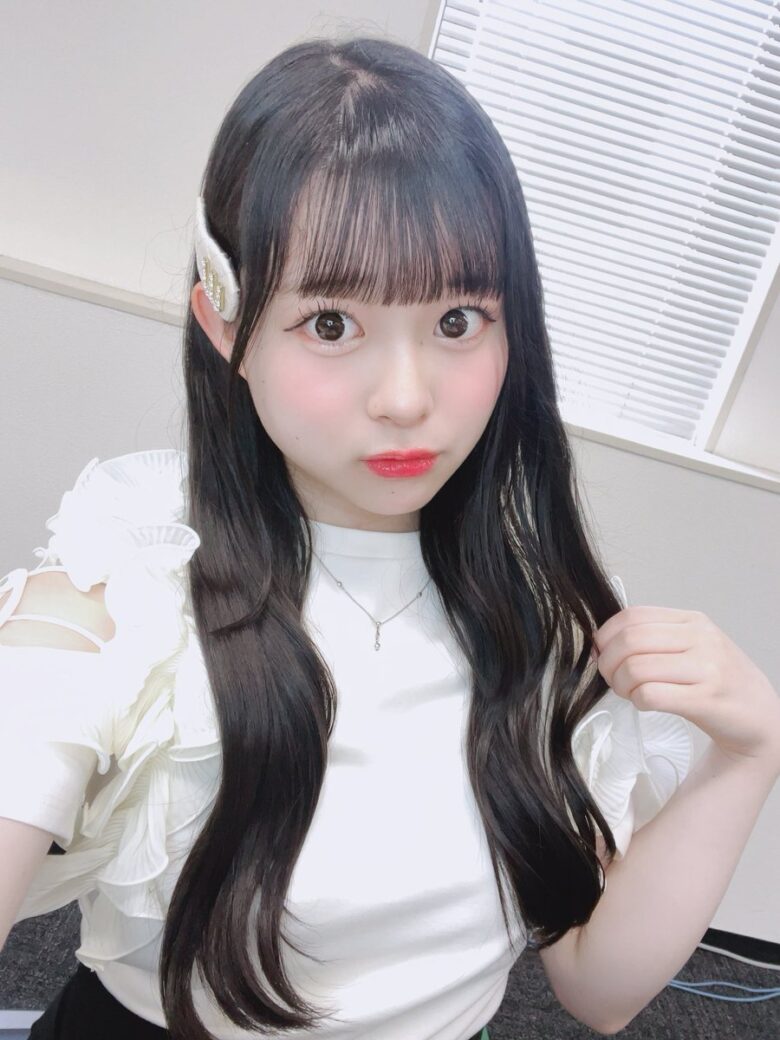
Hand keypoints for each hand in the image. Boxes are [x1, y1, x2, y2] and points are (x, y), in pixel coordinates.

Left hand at [591, 606, 779, 776]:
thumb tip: (600, 645)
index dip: (606, 635)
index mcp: (692, 620)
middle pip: (629, 642)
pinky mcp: (705, 699)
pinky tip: (645, 703)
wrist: (760, 717)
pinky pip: (651, 695)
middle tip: (613, 679)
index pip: (632, 616)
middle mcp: (701, 638)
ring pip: (636, 669)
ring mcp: (706, 668)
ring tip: (629, 693)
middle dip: (608, 663)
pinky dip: (638, 701)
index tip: (602, 653)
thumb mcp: (692, 647)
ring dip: (621, 685)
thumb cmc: (717, 682)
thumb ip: (652, 640)